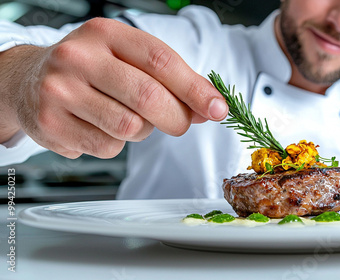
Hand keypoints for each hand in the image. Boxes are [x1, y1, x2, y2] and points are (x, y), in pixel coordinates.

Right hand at [0, 18, 227, 158]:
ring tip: (126, 117)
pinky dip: (116, 144)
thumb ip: (169, 80)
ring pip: (130, 127)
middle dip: (177, 118)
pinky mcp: (51, 124)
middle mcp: (79, 57)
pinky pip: (108, 147)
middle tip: (181, 123)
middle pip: (148, 97)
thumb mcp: (127, 60)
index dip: (195, 88)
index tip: (218, 108)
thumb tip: (210, 107)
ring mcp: (60, 91)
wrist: (27, 80)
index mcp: (105, 34)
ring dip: (142, 131)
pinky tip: (99, 127)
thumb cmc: (90, 70)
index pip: (161, 61)